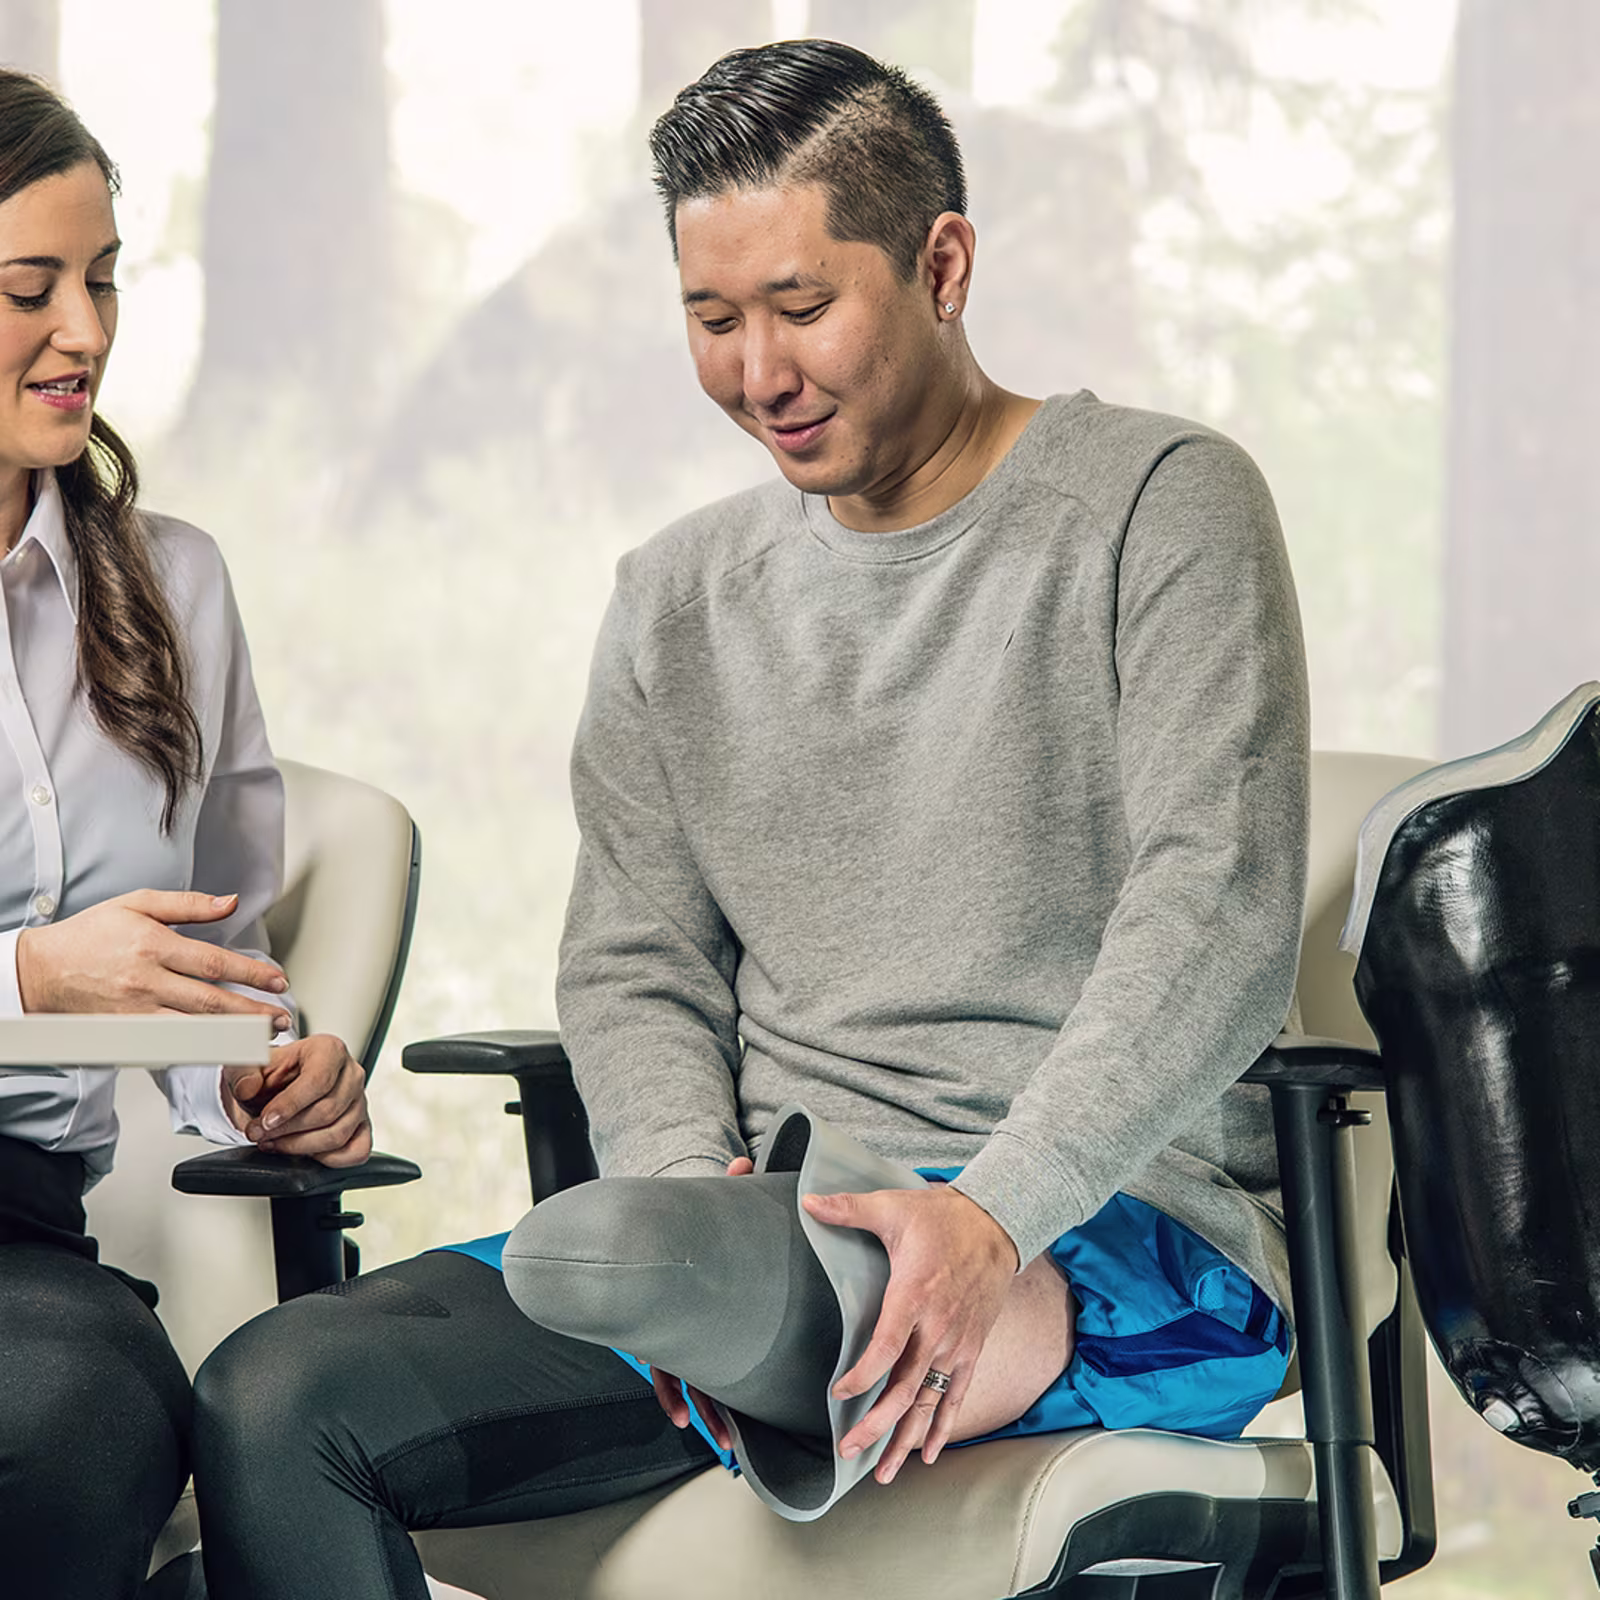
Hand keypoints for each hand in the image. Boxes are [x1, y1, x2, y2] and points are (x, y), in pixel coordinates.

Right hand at [16, 890, 291, 1027]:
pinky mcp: (126, 1033)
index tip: (279, 981)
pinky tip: (223, 1049)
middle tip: (283, 1018)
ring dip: (234, 1035)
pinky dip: (200, 1049)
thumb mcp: (137, 904)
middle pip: (210, 1002)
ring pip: (194, 1028)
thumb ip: (188, 905)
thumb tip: (232, 901)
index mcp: (153, 945)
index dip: (251, 974)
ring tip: (264, 1037)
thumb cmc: (90, 933)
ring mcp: (135, 1012)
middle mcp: (146, 981)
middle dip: (253, 1012)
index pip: (214, 963)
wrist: (41, 970)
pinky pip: (170, 1044)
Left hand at [222, 1034, 371, 1167]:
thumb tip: (248, 1087)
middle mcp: (351, 1074)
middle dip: (288, 1129)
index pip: (318, 1081)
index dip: (290, 1105)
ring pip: (338, 1134)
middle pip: (328, 1111)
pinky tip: (304, 1153)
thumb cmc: (270, 1076)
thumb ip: (242, 1074)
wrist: (275, 1090)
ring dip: (300, 1146)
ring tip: (274, 1143)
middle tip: (260, 1134)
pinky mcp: (362, 1127)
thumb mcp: (248, 1067)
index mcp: (329, 1050)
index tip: (265, 1121)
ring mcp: (360, 1102)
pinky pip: (356, 1152)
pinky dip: (329, 1159)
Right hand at [650, 1154, 752, 1449]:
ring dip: (708, 1414)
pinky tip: (715, 1422)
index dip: (669, 1387)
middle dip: (699, 1408)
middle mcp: (673, 1323)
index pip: (664, 1353)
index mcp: (674, 1301)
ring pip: (690, 1383)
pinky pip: (695, 1374)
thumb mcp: (706, 1206)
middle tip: (713, 1437)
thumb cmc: (690, 1224)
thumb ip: (728, 1187)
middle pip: (680, 1376)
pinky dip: (703, 1398)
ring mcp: (682, 1332)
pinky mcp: (696, 1335)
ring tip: (728, 1445)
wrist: (672, 1231)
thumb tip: (742, 1163)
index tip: (681, 1414)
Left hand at [802, 1183, 1018, 1482]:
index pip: (886, 1348)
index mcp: (914, 1296)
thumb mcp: (893, 1207)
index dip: (863, 1376)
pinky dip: (943, 1426)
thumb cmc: (940, 1217)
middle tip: (849, 1451)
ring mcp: (957, 1343)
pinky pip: (957, 1395)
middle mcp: (937, 1328)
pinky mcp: (971, 1348)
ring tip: (883, 1471)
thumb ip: (849, 1209)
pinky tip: (927, 1454)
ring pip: (930, 1401)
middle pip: (906, 1388)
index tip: (838, 1395)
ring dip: (906, 1438)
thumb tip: (808, 1201)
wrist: (995, 1223)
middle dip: (877, 1425)